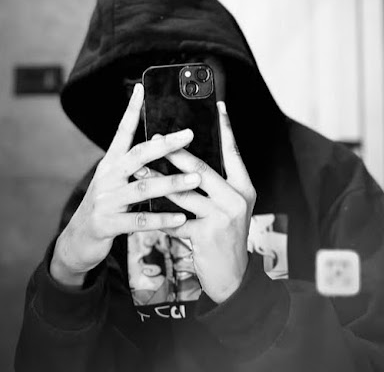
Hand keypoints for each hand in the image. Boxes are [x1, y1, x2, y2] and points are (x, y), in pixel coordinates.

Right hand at [50, 83, 201, 286]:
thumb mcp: (115, 181)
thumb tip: (159, 147)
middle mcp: (107, 177)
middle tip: (189, 134)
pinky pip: (140, 221)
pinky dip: (162, 219)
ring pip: (142, 188)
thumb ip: (134, 167)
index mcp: (110, 163)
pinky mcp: (108, 224)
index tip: (141, 89)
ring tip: (196, 179)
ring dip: (171, 183)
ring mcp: (106, 200)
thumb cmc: (105, 206)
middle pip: (137, 155)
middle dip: (164, 145)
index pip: (121, 131)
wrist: (76, 240)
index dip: (131, 110)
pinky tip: (182, 218)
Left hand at [140, 101, 256, 303]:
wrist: (231, 276)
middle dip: (175, 152)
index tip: (218, 107)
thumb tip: (191, 162)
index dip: (226, 129)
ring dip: (157, 179)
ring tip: (139, 168)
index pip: (234, 152)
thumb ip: (218, 185)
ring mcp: (222, 217)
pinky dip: (159, 211)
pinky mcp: (205, 234)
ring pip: (183, 191)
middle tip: (156, 137)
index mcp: (244, 187)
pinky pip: (175, 217)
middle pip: (202, 168)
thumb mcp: (231, 206)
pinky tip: (144, 204)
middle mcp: (237, 199)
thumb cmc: (226, 234)